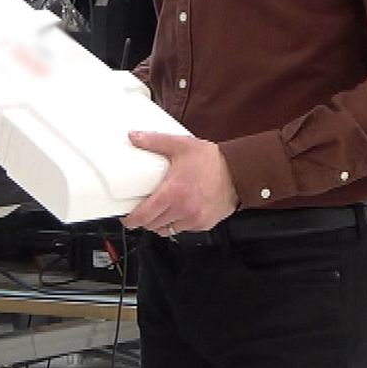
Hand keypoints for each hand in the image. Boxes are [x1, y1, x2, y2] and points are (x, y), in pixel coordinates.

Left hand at [124, 131, 238, 236]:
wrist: (239, 171)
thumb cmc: (212, 160)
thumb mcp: (181, 145)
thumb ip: (155, 141)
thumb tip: (134, 137)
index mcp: (173, 193)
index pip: (144, 216)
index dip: (131, 220)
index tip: (128, 218)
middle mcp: (183, 210)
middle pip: (153, 226)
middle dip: (145, 220)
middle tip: (143, 211)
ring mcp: (194, 219)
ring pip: (168, 231)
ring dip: (161, 223)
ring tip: (160, 212)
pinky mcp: (205, 224)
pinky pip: (184, 230)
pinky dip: (178, 224)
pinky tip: (179, 211)